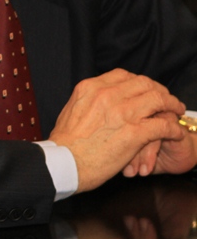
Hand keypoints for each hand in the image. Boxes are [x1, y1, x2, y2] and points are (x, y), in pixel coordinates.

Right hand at [48, 69, 184, 191]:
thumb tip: (99, 103)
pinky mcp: (134, 133)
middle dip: (159, 90)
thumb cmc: (64, 143)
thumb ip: (88, 101)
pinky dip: (173, 129)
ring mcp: (122, 113)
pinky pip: (163, 125)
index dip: (139, 82)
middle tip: (165, 100)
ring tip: (176, 113)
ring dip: (171, 105)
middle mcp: (107, 95)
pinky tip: (175, 133)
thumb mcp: (71, 110)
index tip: (144, 90)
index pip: (123, 75)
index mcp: (90, 88)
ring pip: (158, 99)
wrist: (62, 162)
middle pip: (144, 83)